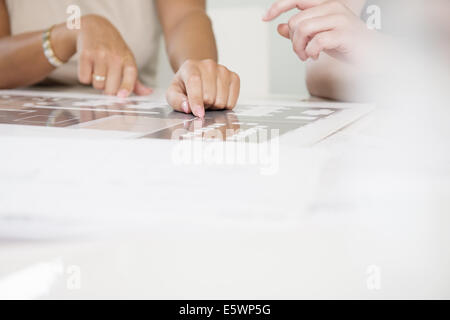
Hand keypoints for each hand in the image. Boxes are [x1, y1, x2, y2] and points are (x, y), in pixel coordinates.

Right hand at [74, 15, 151, 97]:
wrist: (95, 26)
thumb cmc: (114, 47)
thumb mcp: (127, 60)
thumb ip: (135, 80)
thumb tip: (148, 93)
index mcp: (128, 60)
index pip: (130, 76)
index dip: (126, 87)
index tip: (122, 96)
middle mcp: (115, 57)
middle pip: (111, 88)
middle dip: (108, 90)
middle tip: (107, 80)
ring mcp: (100, 55)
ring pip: (97, 85)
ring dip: (96, 83)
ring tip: (98, 71)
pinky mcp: (86, 55)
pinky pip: (84, 78)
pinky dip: (85, 77)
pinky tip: (89, 67)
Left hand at [166, 59, 239, 117]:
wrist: (198, 75)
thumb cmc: (185, 86)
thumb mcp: (173, 93)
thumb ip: (176, 100)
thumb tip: (187, 107)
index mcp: (190, 67)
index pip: (194, 82)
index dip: (196, 100)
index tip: (198, 113)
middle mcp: (208, 65)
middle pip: (209, 96)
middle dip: (204, 105)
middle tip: (200, 102)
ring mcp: (223, 70)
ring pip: (221, 100)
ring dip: (214, 106)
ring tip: (209, 100)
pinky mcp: (234, 77)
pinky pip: (232, 101)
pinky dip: (225, 106)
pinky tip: (218, 99)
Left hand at [263, 0, 379, 63]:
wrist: (374, 54)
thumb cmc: (348, 44)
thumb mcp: (319, 37)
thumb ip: (301, 32)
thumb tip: (281, 27)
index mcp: (325, 5)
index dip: (278, 7)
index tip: (265, 17)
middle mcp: (332, 7)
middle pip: (296, 21)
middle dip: (293, 41)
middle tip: (300, 52)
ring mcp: (339, 19)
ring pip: (303, 29)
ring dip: (300, 48)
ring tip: (307, 55)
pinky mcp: (344, 33)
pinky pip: (317, 41)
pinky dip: (311, 52)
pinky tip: (315, 56)